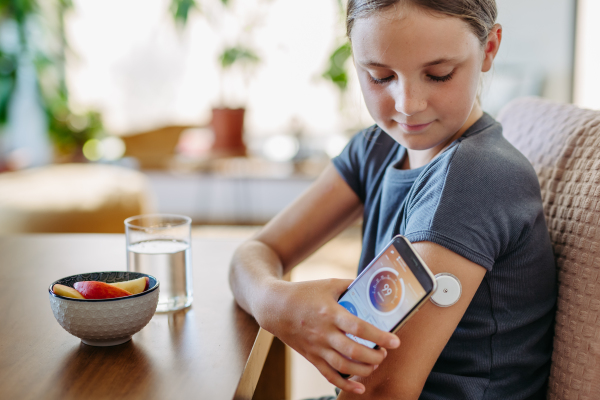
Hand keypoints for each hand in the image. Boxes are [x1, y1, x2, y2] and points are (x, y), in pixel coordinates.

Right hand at [260, 278, 400, 393]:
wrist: (275, 307)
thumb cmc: (304, 293)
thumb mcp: (328, 284)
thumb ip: (350, 285)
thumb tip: (372, 288)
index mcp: (330, 312)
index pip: (358, 327)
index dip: (379, 336)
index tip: (395, 341)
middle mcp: (324, 333)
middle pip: (353, 351)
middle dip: (374, 356)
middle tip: (384, 353)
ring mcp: (317, 347)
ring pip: (343, 367)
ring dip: (363, 370)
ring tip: (375, 363)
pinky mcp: (312, 356)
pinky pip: (329, 375)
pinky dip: (345, 385)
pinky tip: (360, 387)